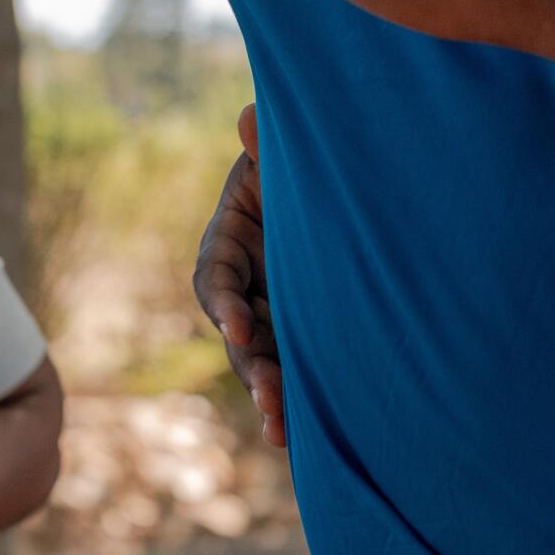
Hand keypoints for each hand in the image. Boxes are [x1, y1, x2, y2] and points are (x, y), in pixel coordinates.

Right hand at [194, 103, 284, 448]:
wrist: (339, 189)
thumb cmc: (304, 165)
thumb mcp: (285, 155)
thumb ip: (266, 145)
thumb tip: (251, 115)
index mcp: (231, 238)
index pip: (215, 275)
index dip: (223, 302)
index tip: (240, 326)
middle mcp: (242, 283)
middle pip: (236, 331)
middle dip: (250, 364)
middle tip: (270, 392)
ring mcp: (269, 312)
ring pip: (259, 361)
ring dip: (268, 394)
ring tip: (281, 428)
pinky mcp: (295, 334)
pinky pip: (288, 369)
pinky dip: (291, 402)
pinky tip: (294, 439)